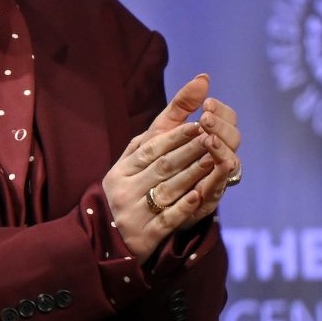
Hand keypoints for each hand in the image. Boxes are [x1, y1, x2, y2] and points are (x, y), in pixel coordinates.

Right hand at [102, 74, 239, 258]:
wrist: (108, 239)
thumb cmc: (132, 188)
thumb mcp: (139, 157)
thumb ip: (169, 124)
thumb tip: (202, 81)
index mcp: (121, 169)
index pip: (150, 149)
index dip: (175, 137)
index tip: (198, 125)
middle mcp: (124, 188)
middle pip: (161, 167)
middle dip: (188, 152)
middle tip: (213, 138)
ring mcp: (133, 213)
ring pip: (166, 190)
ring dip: (191, 175)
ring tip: (213, 160)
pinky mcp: (144, 236)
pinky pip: (165, 219)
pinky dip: (183, 207)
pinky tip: (200, 194)